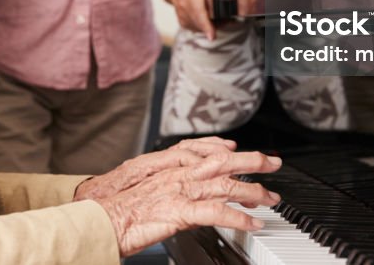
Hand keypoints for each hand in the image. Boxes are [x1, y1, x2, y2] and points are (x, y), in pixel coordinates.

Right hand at [79, 143, 282, 256]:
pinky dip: (238, 217)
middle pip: (223, 161)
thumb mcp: (148, 195)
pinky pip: (216, 212)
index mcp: (169, 169)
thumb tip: (191, 203)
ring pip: (225, 184)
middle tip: (274, 163)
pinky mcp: (179, 211)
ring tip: (271, 198)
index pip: (205, 153)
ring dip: (253, 191)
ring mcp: (179, 191)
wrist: (99, 219)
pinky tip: (252, 223)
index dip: (227, 150)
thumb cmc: (117, 211)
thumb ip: (171, 194)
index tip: (242, 151)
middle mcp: (177, 175)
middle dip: (252, 161)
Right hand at [168, 0, 228, 38]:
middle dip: (215, 26)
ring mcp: (182, 17)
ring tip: (221, 19)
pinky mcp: (183, 23)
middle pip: (201, 23)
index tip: (212, 36)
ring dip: (211, 26)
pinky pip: (196, 29)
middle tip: (228, 21)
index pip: (199, 13)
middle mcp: (184, 7)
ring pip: (199, 28)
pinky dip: (204, 27)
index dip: (206, 26)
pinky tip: (210, 21)